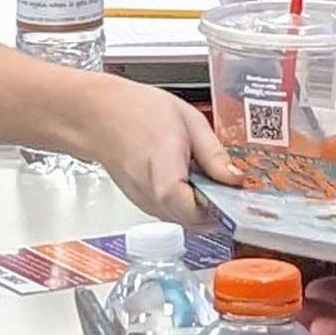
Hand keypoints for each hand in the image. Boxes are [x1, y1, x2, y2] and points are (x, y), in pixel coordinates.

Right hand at [79, 83, 231, 225]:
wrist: (98, 115)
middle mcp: (153, 198)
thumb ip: (214, 154)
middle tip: (229, 186)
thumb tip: (235, 178)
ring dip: (202, 208)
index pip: (201, 213)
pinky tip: (188, 179)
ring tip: (206, 178)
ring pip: (185, 221)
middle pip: (196, 222)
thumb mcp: (189, 122)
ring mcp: (146, 203)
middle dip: (218, 209)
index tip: (237, 193)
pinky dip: (186, 203)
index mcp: (166, 176)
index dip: (225, 208)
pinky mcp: (143, 203)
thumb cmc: (137, 112)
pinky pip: (172, 213)